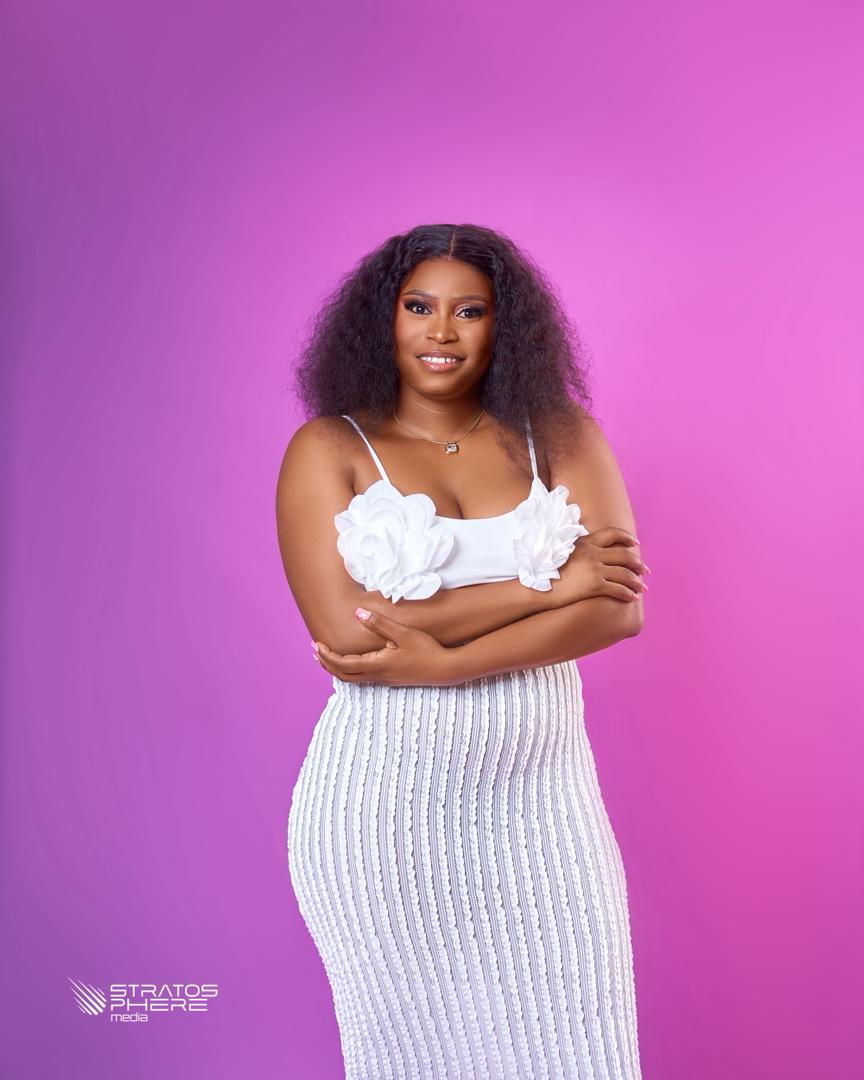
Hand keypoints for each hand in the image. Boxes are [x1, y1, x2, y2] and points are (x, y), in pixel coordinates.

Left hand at [312, 607, 461, 686]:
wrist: (446, 669)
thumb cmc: (426, 649)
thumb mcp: (402, 633)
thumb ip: (379, 623)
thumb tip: (356, 613)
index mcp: (377, 664)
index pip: (343, 663)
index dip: (327, 655)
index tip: (316, 644)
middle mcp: (378, 675)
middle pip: (343, 675)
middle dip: (326, 663)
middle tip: (315, 651)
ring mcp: (385, 679)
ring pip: (353, 679)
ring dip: (337, 668)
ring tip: (327, 657)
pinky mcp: (391, 679)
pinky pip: (363, 678)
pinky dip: (350, 671)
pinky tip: (352, 663)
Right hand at [547, 527, 649, 607]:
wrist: (538, 585)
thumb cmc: (546, 570)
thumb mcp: (561, 550)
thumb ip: (577, 546)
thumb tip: (586, 548)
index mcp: (586, 542)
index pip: (612, 533)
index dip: (627, 537)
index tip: (635, 543)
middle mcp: (593, 553)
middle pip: (624, 555)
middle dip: (638, 564)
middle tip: (646, 571)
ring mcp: (595, 569)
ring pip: (624, 574)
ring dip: (636, 581)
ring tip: (642, 588)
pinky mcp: (594, 586)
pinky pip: (618, 589)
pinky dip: (628, 594)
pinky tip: (633, 598)